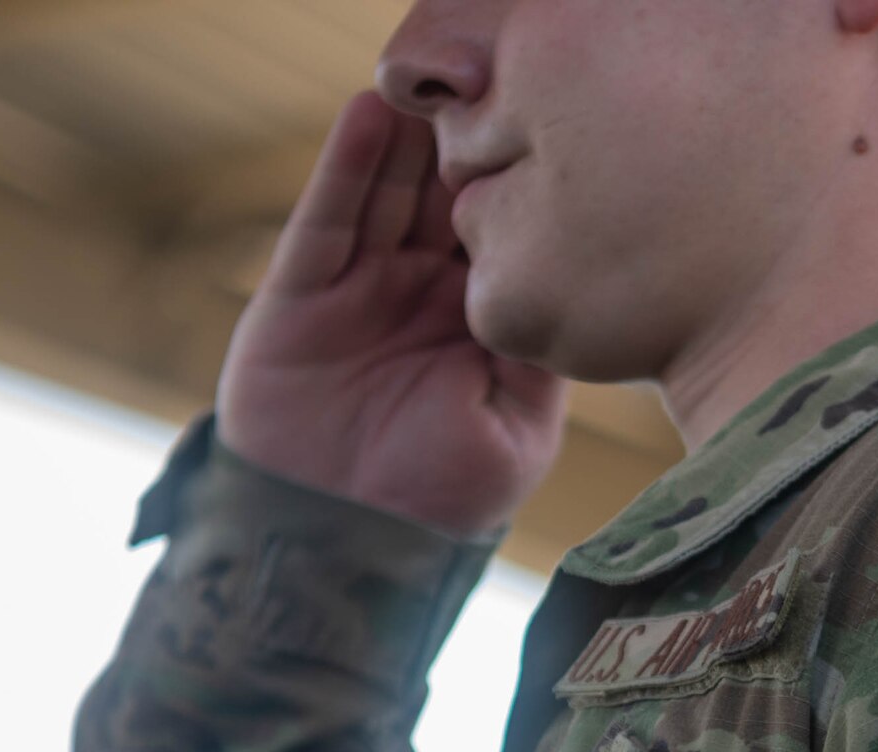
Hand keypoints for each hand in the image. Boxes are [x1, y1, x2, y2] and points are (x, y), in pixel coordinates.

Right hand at [215, 92, 566, 536]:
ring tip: (437, 82)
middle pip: (447, 195)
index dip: (523, 181)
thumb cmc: (438, 503)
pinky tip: (369, 113)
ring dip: (412, 135)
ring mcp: (361, 288)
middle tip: (496, 84)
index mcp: (481, 321)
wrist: (344, 544)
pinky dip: (347, 166)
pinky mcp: (301, 294)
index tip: (555, 128)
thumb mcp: (518, 432)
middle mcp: (423, 294)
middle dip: (470, 141)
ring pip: (390, 192)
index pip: (505, 232)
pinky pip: (326, 219)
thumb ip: (542, 356)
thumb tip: (576, 281)